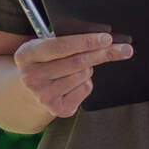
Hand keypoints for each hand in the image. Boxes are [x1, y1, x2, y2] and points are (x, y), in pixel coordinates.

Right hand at [14, 32, 132, 117]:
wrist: (29, 93)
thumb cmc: (44, 63)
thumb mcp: (45, 47)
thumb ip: (65, 40)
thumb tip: (102, 40)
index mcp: (26, 55)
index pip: (61, 46)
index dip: (86, 41)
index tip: (107, 38)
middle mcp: (31, 77)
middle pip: (78, 62)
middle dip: (102, 53)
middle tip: (122, 48)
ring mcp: (43, 95)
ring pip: (84, 75)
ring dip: (89, 68)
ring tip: (76, 68)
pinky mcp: (57, 109)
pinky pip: (85, 88)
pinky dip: (86, 82)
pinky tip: (74, 83)